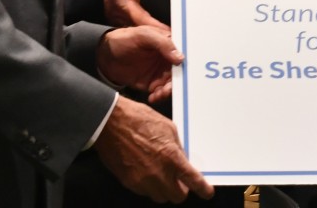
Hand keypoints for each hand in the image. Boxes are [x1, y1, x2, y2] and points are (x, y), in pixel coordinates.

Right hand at [93, 97, 213, 202]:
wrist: (110, 122)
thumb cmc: (138, 119)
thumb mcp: (168, 128)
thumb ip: (178, 148)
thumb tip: (184, 160)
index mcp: (171, 157)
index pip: (193, 182)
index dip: (203, 190)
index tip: (207, 192)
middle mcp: (158, 173)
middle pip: (177, 196)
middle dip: (181, 190)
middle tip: (179, 180)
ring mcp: (142, 180)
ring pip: (160, 196)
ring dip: (164, 189)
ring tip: (161, 174)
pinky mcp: (128, 182)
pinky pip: (144, 192)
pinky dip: (149, 186)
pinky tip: (147, 171)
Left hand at [97, 25, 181, 102]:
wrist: (105, 55)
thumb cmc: (124, 39)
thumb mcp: (143, 35)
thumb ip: (162, 43)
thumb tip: (180, 58)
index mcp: (169, 43)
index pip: (186, 53)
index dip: (189, 64)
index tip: (186, 73)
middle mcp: (168, 58)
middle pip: (182, 72)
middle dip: (178, 82)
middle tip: (169, 88)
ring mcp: (161, 72)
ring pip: (173, 84)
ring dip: (168, 91)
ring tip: (158, 93)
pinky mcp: (153, 83)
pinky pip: (161, 92)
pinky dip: (160, 96)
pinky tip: (153, 97)